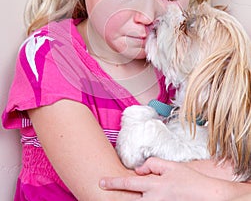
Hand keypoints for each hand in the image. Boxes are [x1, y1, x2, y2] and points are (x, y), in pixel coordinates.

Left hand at [100, 157, 249, 200]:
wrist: (209, 196)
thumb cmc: (190, 180)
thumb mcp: (171, 166)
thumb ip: (153, 164)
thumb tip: (139, 169)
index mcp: (154, 184)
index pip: (128, 182)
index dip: (113, 182)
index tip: (101, 182)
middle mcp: (153, 199)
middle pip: (129, 200)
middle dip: (118, 197)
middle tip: (107, 192)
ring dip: (132, 199)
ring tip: (128, 195)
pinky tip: (147, 196)